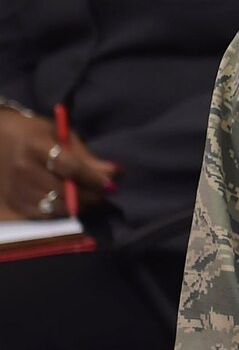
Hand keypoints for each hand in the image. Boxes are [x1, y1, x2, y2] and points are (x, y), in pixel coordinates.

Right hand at [0, 109, 117, 218]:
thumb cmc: (35, 134)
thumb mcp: (61, 135)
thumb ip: (87, 156)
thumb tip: (115, 174)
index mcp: (36, 146)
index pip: (71, 168)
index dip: (94, 179)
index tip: (112, 185)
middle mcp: (23, 169)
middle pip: (65, 191)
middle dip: (91, 196)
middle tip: (107, 195)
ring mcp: (16, 188)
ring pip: (56, 207)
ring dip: (80, 207)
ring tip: (94, 200)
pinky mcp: (13, 202)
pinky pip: (44, 215)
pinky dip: (63, 212)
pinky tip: (74, 205)